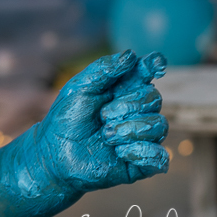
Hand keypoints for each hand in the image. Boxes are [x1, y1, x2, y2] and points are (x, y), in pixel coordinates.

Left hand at [33, 50, 168, 193]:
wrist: (56, 153)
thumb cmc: (67, 118)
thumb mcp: (79, 88)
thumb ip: (103, 70)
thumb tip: (131, 55)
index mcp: (123, 89)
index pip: (146, 72)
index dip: (154, 65)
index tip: (155, 65)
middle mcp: (137, 110)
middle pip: (154, 98)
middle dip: (127, 106)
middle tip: (103, 116)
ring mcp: (141, 136)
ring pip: (160, 125)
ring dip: (130, 129)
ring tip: (106, 135)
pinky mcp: (142, 162)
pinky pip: (160, 156)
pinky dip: (141, 152)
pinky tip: (120, 152)